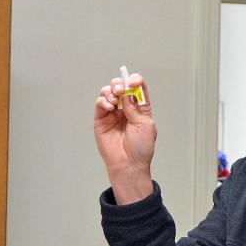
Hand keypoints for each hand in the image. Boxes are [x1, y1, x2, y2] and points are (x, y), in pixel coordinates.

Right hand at [93, 72, 155, 203]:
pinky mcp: (101, 119)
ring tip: (114, 100)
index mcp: (140, 108)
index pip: (137, 88)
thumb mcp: (145, 124)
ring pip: (108, 92)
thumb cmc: (140, 148)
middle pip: (121, 86)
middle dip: (120, 83)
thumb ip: (135, 108)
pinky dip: (103, 100)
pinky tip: (109, 107)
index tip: (133, 81)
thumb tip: (126, 94)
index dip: (135, 81)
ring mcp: (113, 113)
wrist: (128, 164)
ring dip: (110, 90)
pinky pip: (100, 103)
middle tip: (121, 90)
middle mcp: (126, 108)